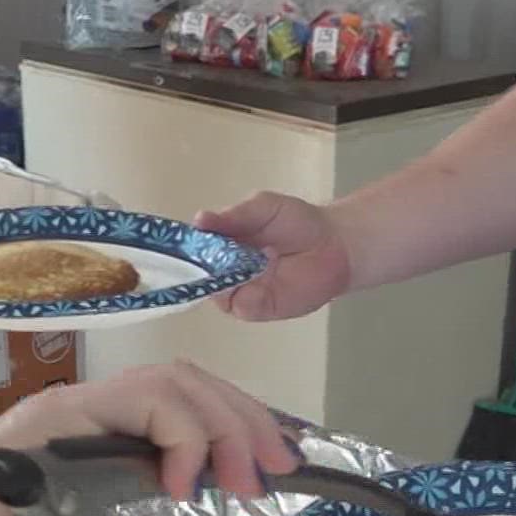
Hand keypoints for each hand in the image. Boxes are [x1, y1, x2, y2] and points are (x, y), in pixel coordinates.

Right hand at [0, 364, 300, 515]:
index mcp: (91, 455)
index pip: (181, 416)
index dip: (235, 432)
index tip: (273, 472)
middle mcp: (86, 423)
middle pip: (191, 387)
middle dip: (248, 422)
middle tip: (281, 471)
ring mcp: (71, 416)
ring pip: (174, 380)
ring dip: (226, 421)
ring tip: (247, 476)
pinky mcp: (55, 419)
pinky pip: (138, 400)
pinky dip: (181, 431)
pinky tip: (188, 483)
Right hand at [193, 192, 352, 321]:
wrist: (335, 245)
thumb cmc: (298, 222)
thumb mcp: (262, 208)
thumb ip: (233, 216)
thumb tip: (200, 220)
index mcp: (221, 243)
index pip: (193, 249)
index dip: (185, 248)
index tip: (180, 243)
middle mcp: (225, 269)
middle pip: (198, 274)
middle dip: (198, 266)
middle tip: (206, 253)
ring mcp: (240, 290)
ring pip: (215, 292)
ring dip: (221, 279)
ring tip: (238, 260)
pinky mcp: (257, 307)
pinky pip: (238, 305)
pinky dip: (241, 294)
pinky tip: (255, 275)